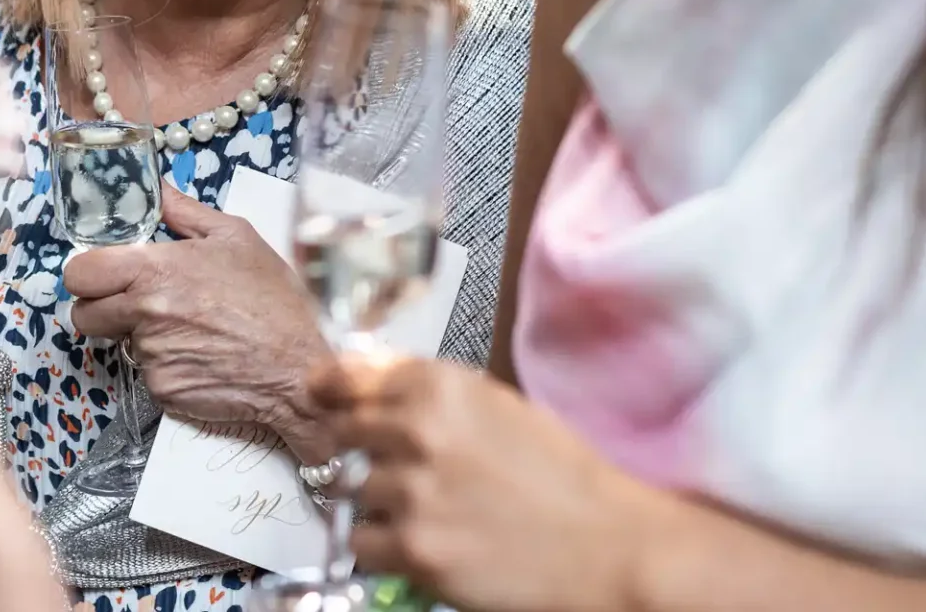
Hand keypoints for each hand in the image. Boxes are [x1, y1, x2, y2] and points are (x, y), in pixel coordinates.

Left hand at [66, 185, 335, 463]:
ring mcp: (150, 358)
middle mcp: (144, 315)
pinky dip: (168, 366)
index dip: (88, 272)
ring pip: (120, 344)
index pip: (79, 273)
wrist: (304, 367)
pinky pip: (148, 374)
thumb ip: (185, 212)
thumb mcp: (236, 238)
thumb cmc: (275, 299)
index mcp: (154, 271)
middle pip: (83, 314)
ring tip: (191, 328)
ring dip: (142, 336)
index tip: (104, 273)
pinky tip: (202, 355)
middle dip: (102, 307)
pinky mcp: (162, 391)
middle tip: (136, 302)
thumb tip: (156, 190)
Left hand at [312, 357, 661, 611]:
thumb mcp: (498, 406)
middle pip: (341, 433)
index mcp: (439, 385)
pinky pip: (360, 541)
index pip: (349, 376)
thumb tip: (372, 383)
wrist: (606, 546)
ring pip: (350, 490)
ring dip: (377, 502)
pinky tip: (421, 542)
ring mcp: (411, 492)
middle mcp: (417, 430)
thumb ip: (432, 393)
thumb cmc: (563, 475)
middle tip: (393, 467)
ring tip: (425, 511)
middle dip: (357, 449)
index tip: (319, 394)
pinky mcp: (414, 550)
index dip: (328, 387)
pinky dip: (382, 545)